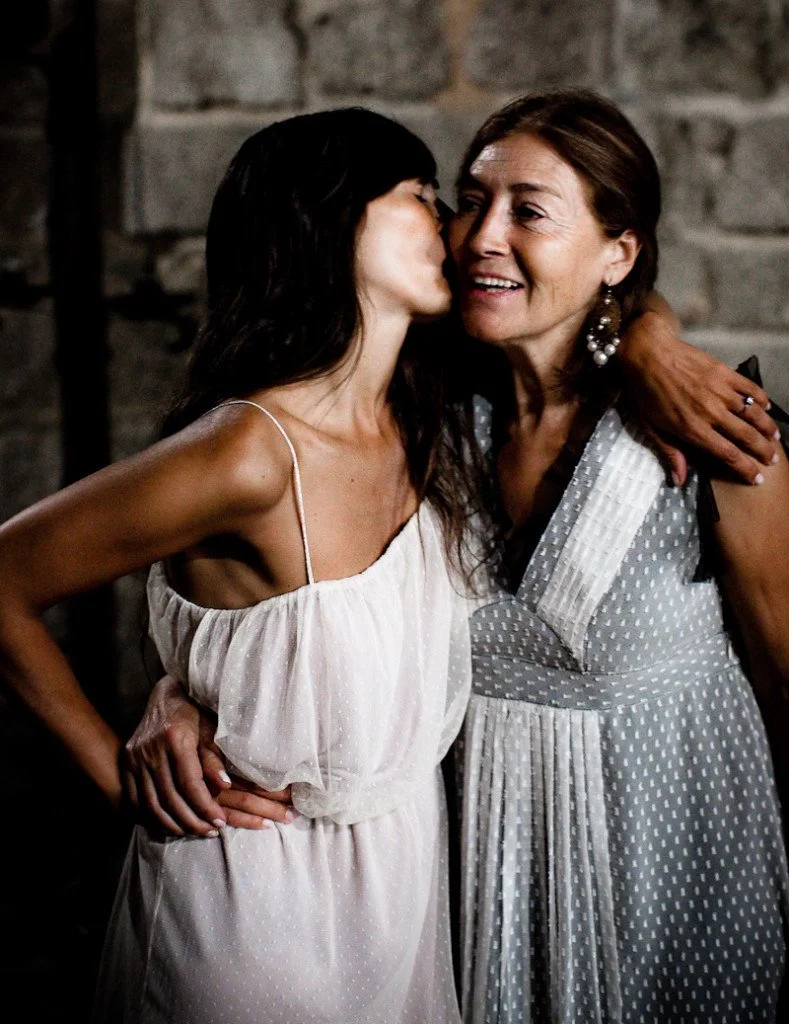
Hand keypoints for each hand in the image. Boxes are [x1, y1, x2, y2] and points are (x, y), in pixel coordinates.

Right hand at [123, 675, 293, 835]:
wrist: (166, 696)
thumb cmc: (195, 713)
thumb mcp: (211, 730)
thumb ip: (214, 758)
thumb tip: (224, 786)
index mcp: (175, 738)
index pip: (190, 784)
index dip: (206, 806)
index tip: (220, 821)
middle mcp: (151, 749)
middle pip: (170, 798)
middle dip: (192, 820)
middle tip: (210, 831)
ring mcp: (135, 757)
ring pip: (152, 803)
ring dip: (174, 823)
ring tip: (193, 831)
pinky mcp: (126, 763)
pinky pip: (136, 799)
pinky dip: (152, 817)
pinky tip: (170, 824)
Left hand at [620, 312, 778, 485]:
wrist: (648, 353)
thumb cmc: (644, 392)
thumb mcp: (650, 426)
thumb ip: (670, 452)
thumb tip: (679, 479)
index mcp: (692, 429)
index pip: (727, 454)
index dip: (745, 468)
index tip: (757, 478)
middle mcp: (710, 412)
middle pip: (746, 436)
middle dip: (763, 451)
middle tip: (772, 459)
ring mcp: (719, 391)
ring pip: (753, 414)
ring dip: (767, 428)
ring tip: (774, 437)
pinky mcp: (724, 373)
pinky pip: (749, 388)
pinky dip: (761, 398)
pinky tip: (766, 407)